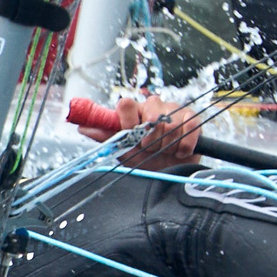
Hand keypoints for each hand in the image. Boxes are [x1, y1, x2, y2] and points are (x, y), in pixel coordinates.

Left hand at [74, 93, 200, 167]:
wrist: (171, 172)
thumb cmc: (145, 158)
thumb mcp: (124, 149)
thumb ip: (106, 136)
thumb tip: (82, 127)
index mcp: (135, 111)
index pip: (126, 104)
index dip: (128, 122)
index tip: (132, 136)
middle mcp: (155, 107)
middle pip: (151, 113)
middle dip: (150, 138)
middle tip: (150, 148)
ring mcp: (175, 111)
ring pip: (171, 123)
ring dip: (167, 144)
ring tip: (166, 151)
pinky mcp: (193, 120)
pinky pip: (190, 127)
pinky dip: (185, 145)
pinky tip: (180, 152)